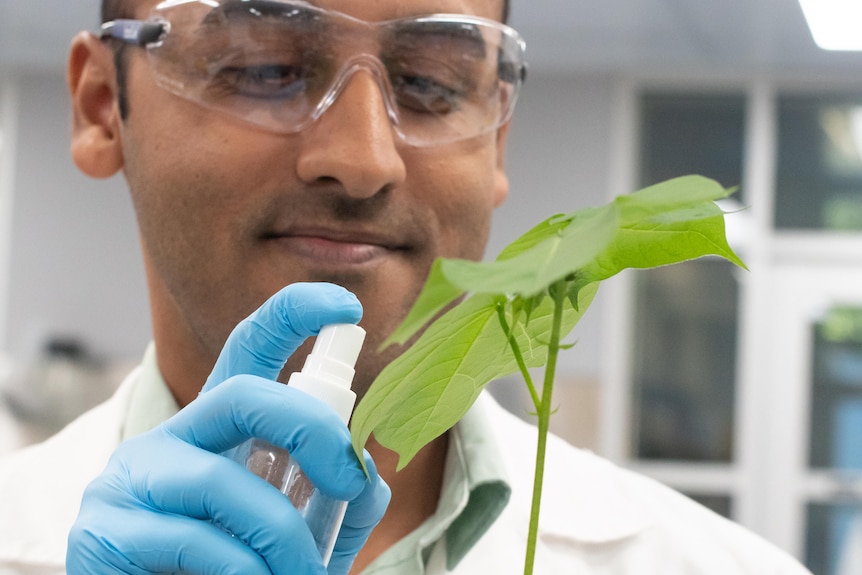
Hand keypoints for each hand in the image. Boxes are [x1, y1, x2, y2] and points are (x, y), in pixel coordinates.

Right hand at [67, 282, 390, 573]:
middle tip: (350, 480)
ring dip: (280, 535)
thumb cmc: (239, 569)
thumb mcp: (301, 529)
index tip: (346, 306)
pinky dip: (243, 570)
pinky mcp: (104, 532)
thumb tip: (368, 474)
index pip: (249, 350)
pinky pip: (194, 541)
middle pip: (240, 394)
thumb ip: (337, 498)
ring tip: (300, 573)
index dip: (293, 315)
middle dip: (309, 428)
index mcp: (221, 429)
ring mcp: (132, 479)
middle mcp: (174, 438)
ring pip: (219, 481)